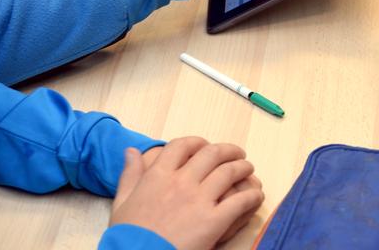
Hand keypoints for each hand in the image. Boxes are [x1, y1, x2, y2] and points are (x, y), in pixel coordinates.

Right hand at [110, 137, 263, 249]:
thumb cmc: (127, 235)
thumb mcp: (122, 202)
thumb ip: (130, 175)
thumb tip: (132, 151)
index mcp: (158, 176)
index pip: (182, 146)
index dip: (198, 142)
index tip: (206, 146)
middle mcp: (181, 182)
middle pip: (212, 154)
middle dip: (229, 151)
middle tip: (237, 155)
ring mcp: (199, 200)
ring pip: (230, 172)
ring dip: (243, 168)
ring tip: (248, 169)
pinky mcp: (214, 220)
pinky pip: (240, 201)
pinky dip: (252, 196)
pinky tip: (256, 196)